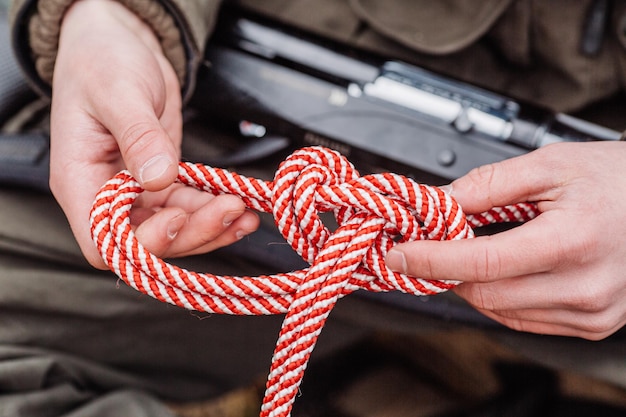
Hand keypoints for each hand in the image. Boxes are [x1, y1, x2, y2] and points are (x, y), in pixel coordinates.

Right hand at [50, 0, 257, 268]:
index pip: (106, 240)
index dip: (142, 242)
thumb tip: (159, 179)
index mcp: (80, 181)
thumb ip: (139, 136)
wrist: (120, 44)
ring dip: (211, 225)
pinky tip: (240, 203)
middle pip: (148, 241)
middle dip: (192, 232)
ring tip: (245, 213)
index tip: (177, 215)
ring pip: (175, 230)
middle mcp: (107, 194)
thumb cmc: (102, 61)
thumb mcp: (118, 93)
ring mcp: (137, 191)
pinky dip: (214, 209)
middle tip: (230, 210)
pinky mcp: (163, 181)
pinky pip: (189, 207)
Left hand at [385, 141, 625, 339]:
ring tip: (469, 251)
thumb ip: (489, 185)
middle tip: (427, 246)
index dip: (430, 259)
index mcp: (574, 240)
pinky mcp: (593, 323)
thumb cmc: (617, 179)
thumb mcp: (551, 164)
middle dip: (445, 271)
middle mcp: (586, 286)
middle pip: (485, 293)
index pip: (481, 262)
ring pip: (500, 311)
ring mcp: (592, 311)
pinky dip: (499, 297)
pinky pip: (524, 320)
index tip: (398, 253)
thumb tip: (440, 203)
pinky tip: (500, 271)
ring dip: (471, 284)